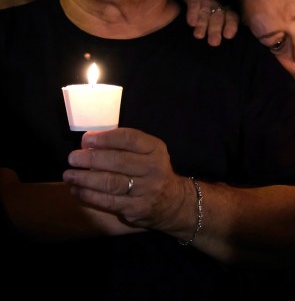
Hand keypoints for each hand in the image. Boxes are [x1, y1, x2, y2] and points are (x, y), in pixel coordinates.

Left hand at [62, 128, 188, 232]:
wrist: (173, 202)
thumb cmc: (152, 172)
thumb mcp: (148, 153)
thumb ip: (124, 146)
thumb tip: (88, 143)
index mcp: (155, 150)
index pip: (129, 139)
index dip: (105, 138)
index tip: (86, 140)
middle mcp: (154, 169)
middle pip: (118, 161)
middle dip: (91, 159)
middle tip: (72, 158)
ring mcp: (146, 190)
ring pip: (111, 182)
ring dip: (85, 178)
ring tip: (69, 175)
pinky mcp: (136, 208)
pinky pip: (108, 201)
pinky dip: (89, 195)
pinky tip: (76, 190)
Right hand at [184, 0, 238, 45]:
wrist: (193, 0)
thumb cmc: (209, 18)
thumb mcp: (217, 24)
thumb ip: (221, 32)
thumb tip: (226, 43)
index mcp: (227, 11)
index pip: (232, 17)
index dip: (231, 26)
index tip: (228, 36)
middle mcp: (218, 5)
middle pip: (218, 17)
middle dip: (215, 30)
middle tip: (213, 42)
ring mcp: (206, 0)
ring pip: (206, 13)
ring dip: (203, 24)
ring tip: (199, 35)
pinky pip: (194, 4)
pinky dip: (193, 14)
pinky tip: (192, 23)